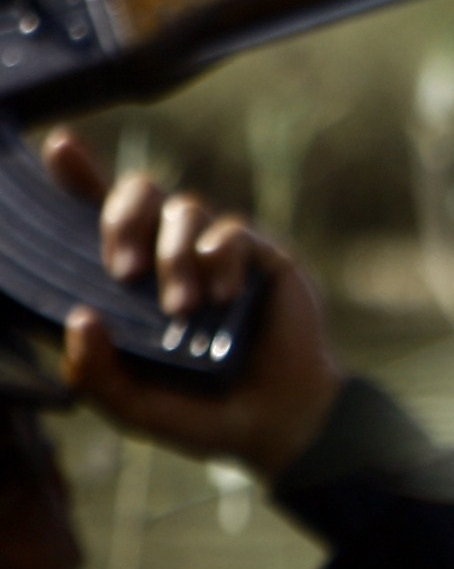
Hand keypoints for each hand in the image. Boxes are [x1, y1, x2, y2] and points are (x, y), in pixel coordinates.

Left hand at [43, 131, 348, 479]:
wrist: (276, 423)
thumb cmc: (198, 412)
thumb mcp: (132, 404)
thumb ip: (94, 373)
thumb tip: (80, 319)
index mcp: (129, 279)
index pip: (96, 212)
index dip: (79, 174)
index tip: (62, 145)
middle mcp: (170, 253)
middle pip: (139, 191)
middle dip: (121, 219)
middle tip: (123, 272)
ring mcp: (218, 251)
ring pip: (184, 209)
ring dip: (174, 257)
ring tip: (183, 310)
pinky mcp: (262, 256)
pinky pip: (232, 232)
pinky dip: (221, 261)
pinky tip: (224, 299)